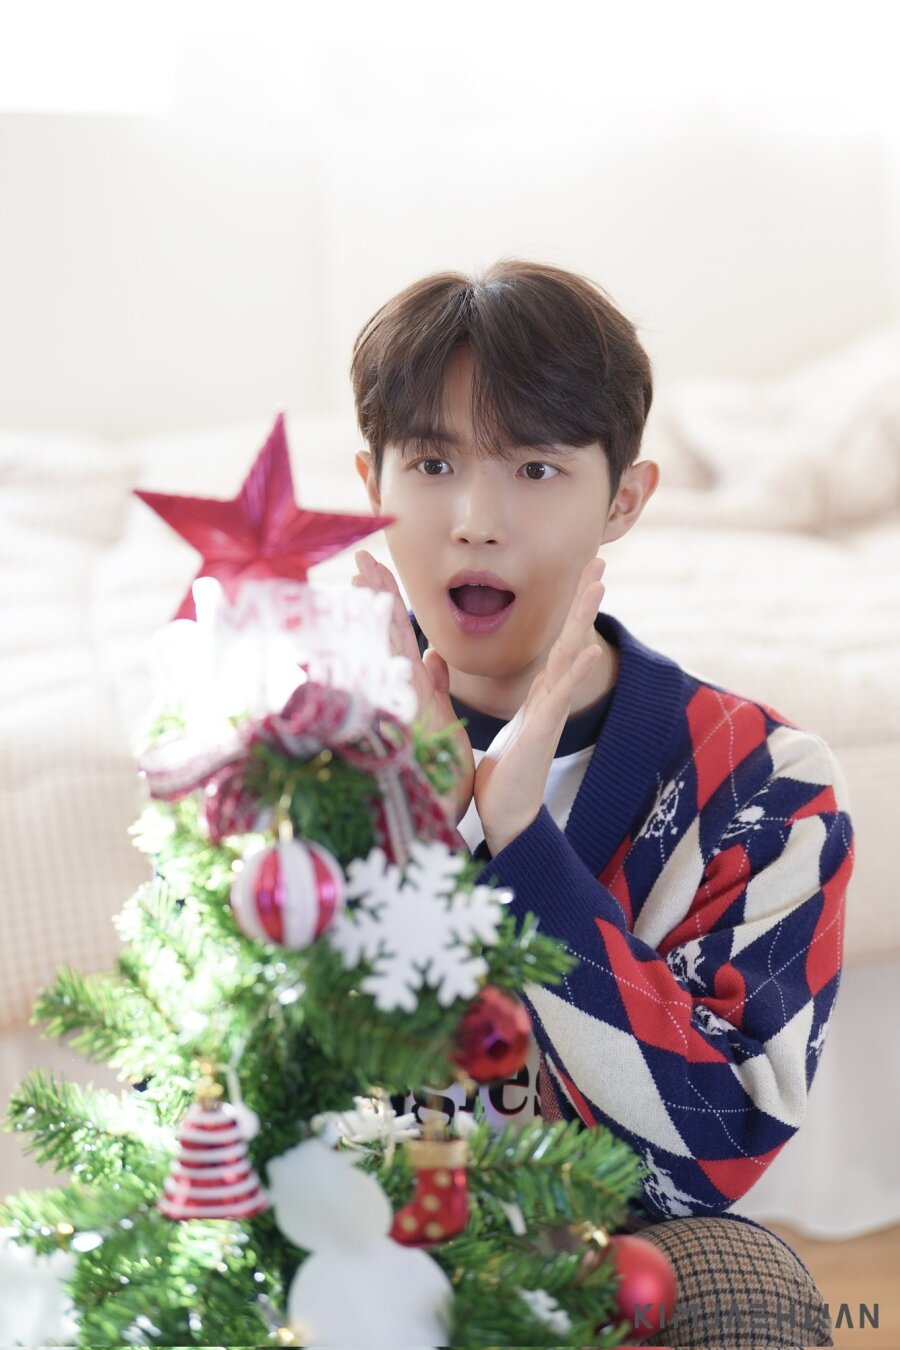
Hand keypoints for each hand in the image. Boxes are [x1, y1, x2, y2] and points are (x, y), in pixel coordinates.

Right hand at [352, 550, 475, 823]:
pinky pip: (402, 679)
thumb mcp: (443, 720)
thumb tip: (435, 654)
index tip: (374, 566)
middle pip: (388, 632)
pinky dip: (394, 651)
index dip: (389, 599)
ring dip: (381, 611)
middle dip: (377, 593)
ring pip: (389, 648)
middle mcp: (402, 692)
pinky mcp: (411, 721)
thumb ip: (437, 686)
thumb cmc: (439, 776)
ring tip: (366, 574)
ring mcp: (404, 705)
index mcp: (413, 689)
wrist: (441, 818)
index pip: (400, 635)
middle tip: (363, 557)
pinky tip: (389, 624)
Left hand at [474, 557, 607, 854]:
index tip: (579, 573)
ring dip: (583, 623)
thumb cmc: (497, 779)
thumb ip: (450, 686)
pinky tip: (588, 651)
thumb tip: (431, 654)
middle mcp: (547, 698)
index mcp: (535, 694)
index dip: (565, 608)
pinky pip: (559, 699)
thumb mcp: (466, 722)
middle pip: (569, 639)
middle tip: (600, 560)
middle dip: (583, 601)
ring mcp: (549, 713)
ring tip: (599, 588)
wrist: (506, 821)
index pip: (552, 641)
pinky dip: (574, 675)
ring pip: (570, 659)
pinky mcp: (542, 734)